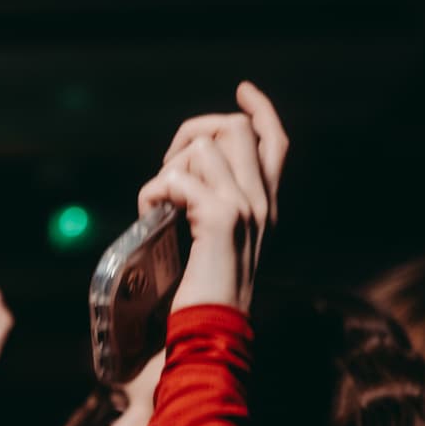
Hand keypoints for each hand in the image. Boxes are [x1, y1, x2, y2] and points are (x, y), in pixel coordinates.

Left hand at [137, 82, 288, 313]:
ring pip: (203, 146)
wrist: (212, 334)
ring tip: (156, 205)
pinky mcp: (221, 219)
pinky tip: (148, 215)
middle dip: (191, 133)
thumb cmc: (206, 298)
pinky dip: (153, 191)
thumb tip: (189, 177)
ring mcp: (245, 208)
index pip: (275, 142)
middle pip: (235, 127)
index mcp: (266, 207)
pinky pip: (177, 178)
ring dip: (166, 169)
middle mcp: (262, 202)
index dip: (260, 110)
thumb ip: (216, 209)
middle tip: (166, 168)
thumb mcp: (219, 246)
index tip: (243, 90)